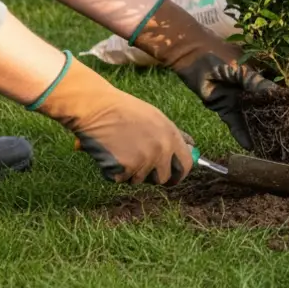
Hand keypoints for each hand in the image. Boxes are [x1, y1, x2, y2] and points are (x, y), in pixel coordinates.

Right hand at [31, 58, 192, 184]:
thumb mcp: (156, 118)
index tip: (171, 179)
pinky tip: (107, 154)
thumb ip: (172, 135)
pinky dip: (112, 172)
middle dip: (152, 177)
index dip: (179, 174)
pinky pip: (120, 179)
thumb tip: (191, 146)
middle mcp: (162, 150)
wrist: (97, 108)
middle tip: (138, 169)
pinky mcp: (126, 168)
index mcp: (171, 136)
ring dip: (129, 172)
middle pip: (163, 178)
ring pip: (139, 179)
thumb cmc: (123, 110)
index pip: (187, 164)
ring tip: (118, 150)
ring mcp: (145, 160)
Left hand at [132, 0, 276, 148]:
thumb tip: (278, 95)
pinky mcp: (225, 108)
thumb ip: (257, 83)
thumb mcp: (241, 68)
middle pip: (265, 107)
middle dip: (273, 119)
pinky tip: (251, 145)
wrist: (190, 57)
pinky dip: (241, 134)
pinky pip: (234, 123)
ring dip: (258, 129)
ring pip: (251, 117)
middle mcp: (251, 89)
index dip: (284, 103)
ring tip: (271, 143)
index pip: (275, 91)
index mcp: (259, 74)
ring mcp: (238, 99)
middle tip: (285, 134)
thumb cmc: (218, 55)